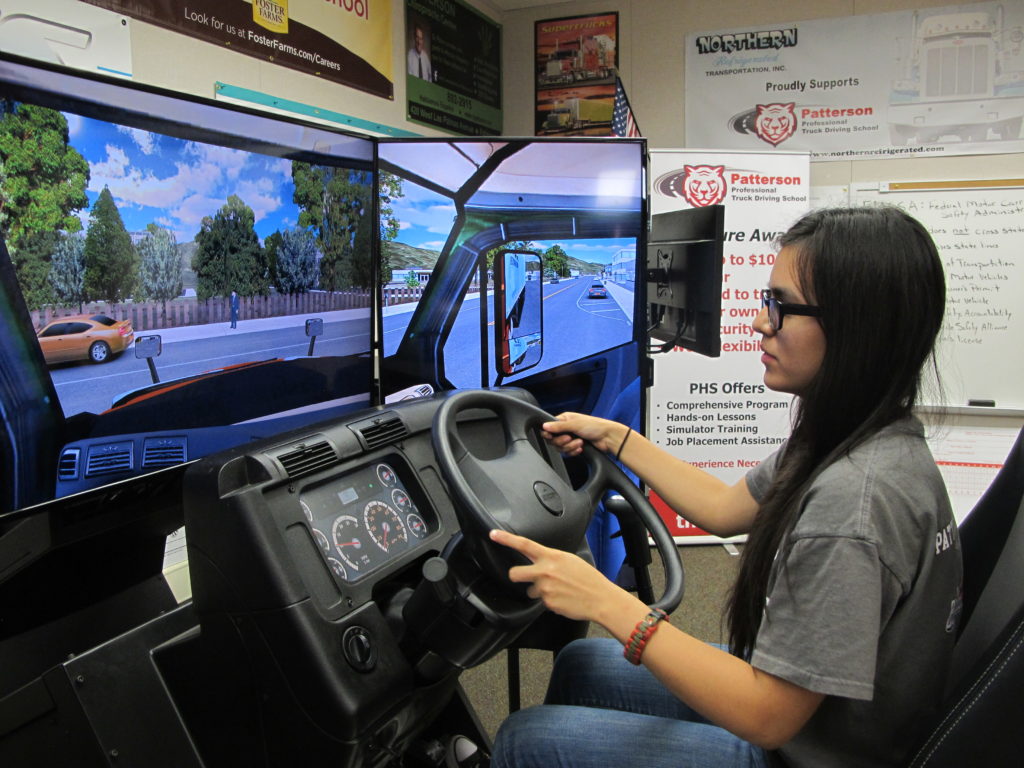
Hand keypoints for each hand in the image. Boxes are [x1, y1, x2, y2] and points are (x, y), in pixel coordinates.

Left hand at [489, 528, 621, 622]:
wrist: (600, 598)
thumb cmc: (588, 578)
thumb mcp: (570, 560)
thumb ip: (551, 559)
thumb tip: (541, 561)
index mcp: (551, 556)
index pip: (524, 544)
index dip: (506, 539)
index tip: (493, 534)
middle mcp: (544, 571)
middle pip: (515, 574)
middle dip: (517, 576)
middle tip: (528, 577)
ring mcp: (544, 588)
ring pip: (531, 590)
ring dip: (540, 591)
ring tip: (558, 590)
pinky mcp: (547, 603)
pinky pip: (542, 601)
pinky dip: (550, 601)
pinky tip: (563, 598)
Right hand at [542, 412, 625, 456]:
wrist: (608, 438)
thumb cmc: (595, 426)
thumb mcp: (575, 424)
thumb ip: (558, 426)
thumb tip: (544, 426)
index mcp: (564, 419)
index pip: (549, 427)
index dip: (548, 434)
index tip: (551, 437)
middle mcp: (566, 428)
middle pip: (553, 440)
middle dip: (562, 441)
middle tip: (569, 438)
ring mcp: (571, 438)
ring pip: (561, 448)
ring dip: (570, 447)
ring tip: (579, 442)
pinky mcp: (575, 447)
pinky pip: (568, 453)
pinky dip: (574, 451)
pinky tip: (581, 448)